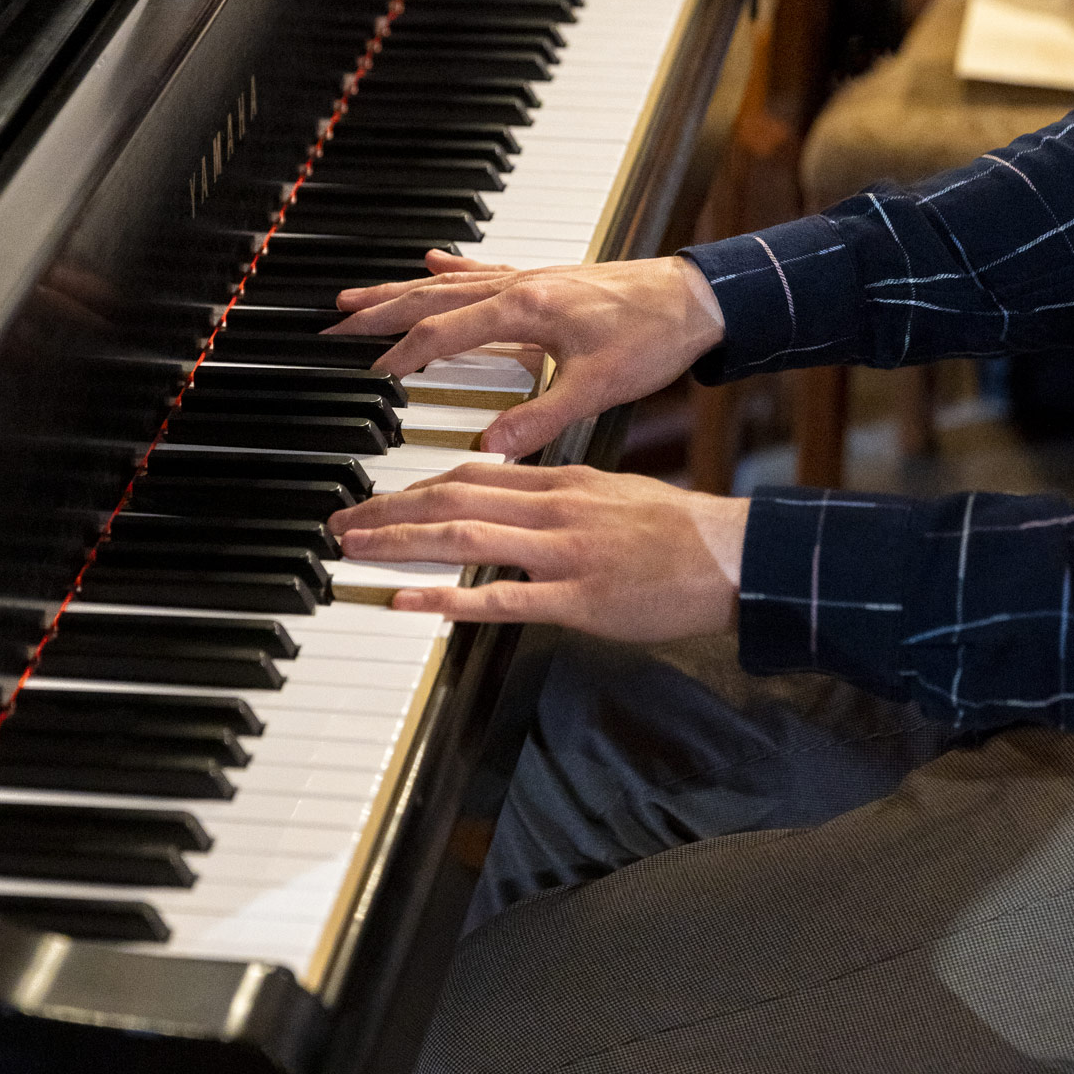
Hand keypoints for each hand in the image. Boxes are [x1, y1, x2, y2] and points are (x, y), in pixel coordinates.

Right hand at [330, 251, 725, 458]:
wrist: (696, 298)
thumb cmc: (654, 337)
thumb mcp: (597, 388)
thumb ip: (539, 418)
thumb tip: (488, 447)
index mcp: (524, 310)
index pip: (443, 333)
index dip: (402, 356)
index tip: (368, 374)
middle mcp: (518, 286)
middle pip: (430, 298)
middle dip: (378, 312)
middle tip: (333, 324)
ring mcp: (528, 277)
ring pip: (447, 283)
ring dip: (399, 289)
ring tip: (356, 296)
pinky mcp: (543, 278)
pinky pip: (482, 270)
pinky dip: (450, 268)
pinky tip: (431, 260)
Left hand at [331, 460, 746, 633]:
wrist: (730, 556)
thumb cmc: (674, 531)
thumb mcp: (609, 492)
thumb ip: (556, 495)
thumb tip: (509, 499)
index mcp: (559, 481)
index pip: (469, 473)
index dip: (413, 485)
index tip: (376, 499)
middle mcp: (552, 508)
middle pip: (452, 497)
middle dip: (388, 511)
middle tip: (343, 525)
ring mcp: (563, 553)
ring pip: (465, 536)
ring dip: (401, 543)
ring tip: (356, 551)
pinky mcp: (578, 599)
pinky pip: (502, 596)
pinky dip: (449, 596)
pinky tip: (410, 600)